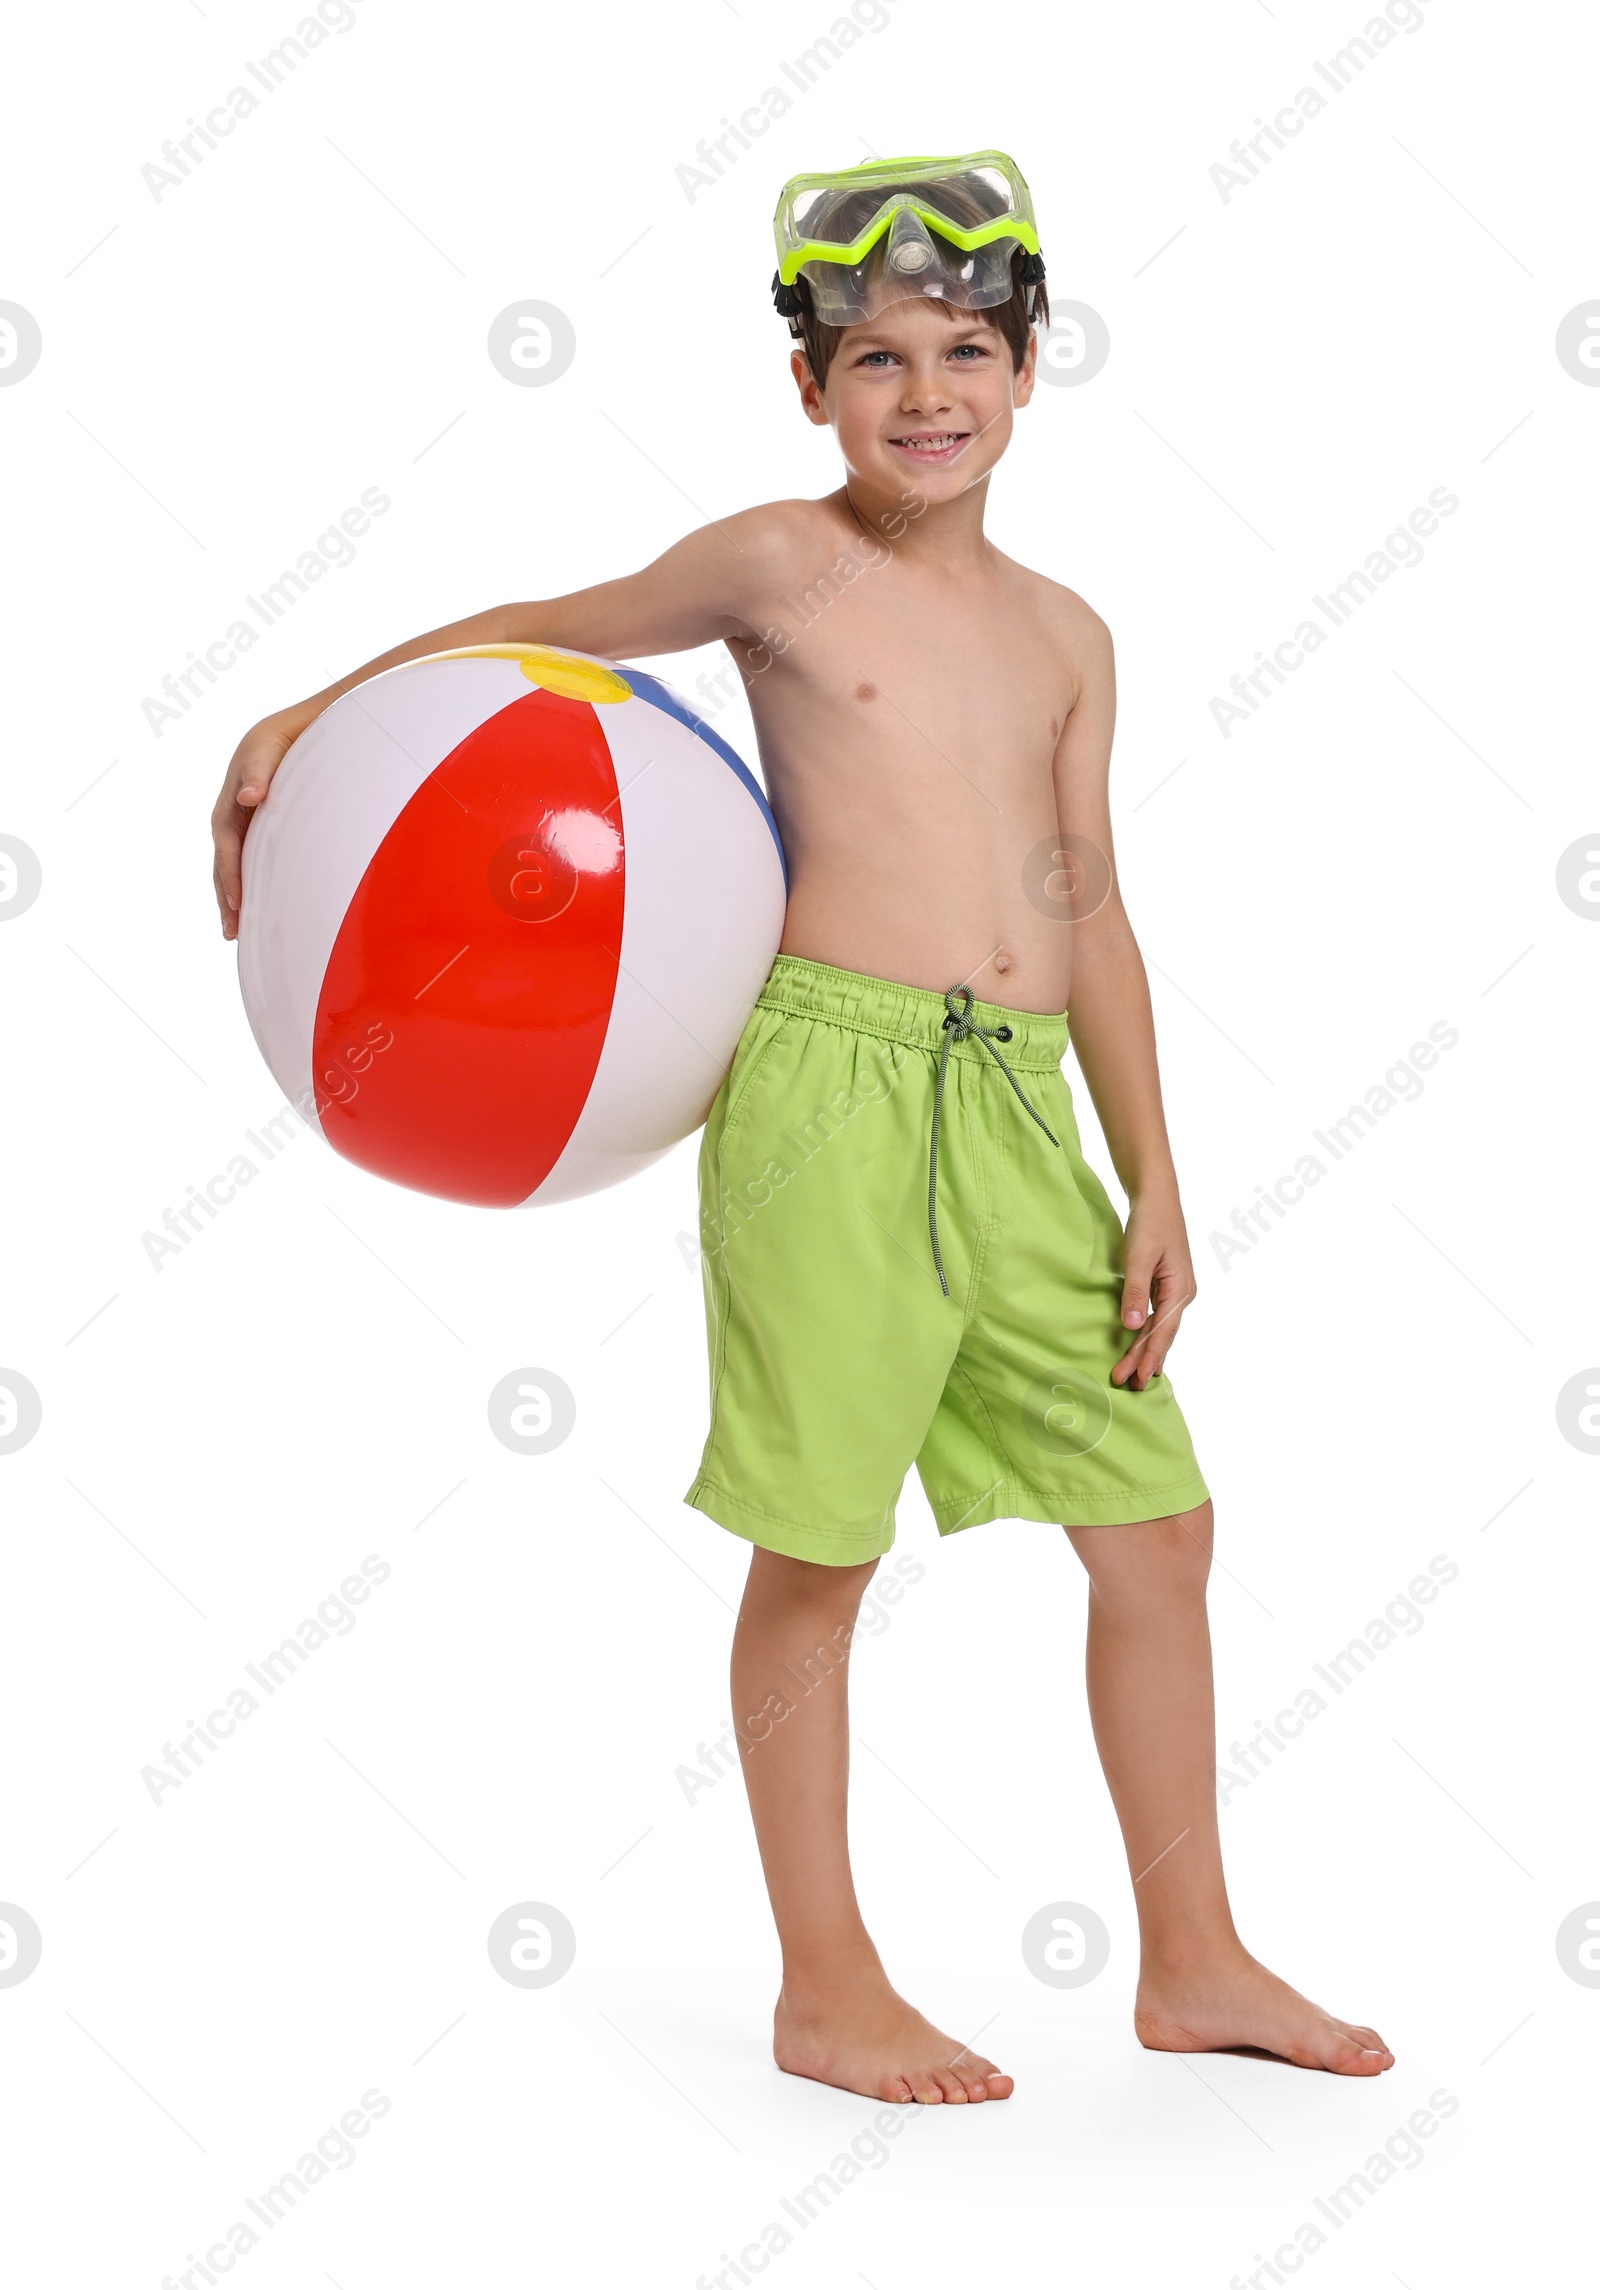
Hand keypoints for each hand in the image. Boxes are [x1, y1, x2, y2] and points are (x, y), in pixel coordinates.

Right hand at [211, 712, 300, 939]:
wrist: (285, 732)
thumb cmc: (275, 742)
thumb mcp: (265, 752)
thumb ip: (258, 774)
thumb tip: (249, 796)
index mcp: (228, 807)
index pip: (226, 848)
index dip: (230, 876)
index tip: (237, 903)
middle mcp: (230, 821)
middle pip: (223, 866)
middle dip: (226, 900)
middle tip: (232, 933)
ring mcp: (242, 828)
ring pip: (233, 870)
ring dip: (232, 900)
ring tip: (235, 933)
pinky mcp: (256, 833)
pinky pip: (247, 864)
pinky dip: (247, 887)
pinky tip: (254, 908)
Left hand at [1112, 1192, 1196, 1390]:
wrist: (1157, 1196)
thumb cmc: (1149, 1222)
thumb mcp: (1139, 1256)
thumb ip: (1135, 1292)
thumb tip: (1131, 1327)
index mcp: (1180, 1290)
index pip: (1162, 1332)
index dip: (1148, 1357)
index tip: (1137, 1379)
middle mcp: (1182, 1294)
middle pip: (1162, 1335)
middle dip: (1144, 1360)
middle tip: (1128, 1385)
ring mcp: (1176, 1290)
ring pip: (1160, 1328)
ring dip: (1144, 1350)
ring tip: (1131, 1374)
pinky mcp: (1166, 1284)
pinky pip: (1157, 1317)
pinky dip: (1147, 1334)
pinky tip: (1139, 1346)